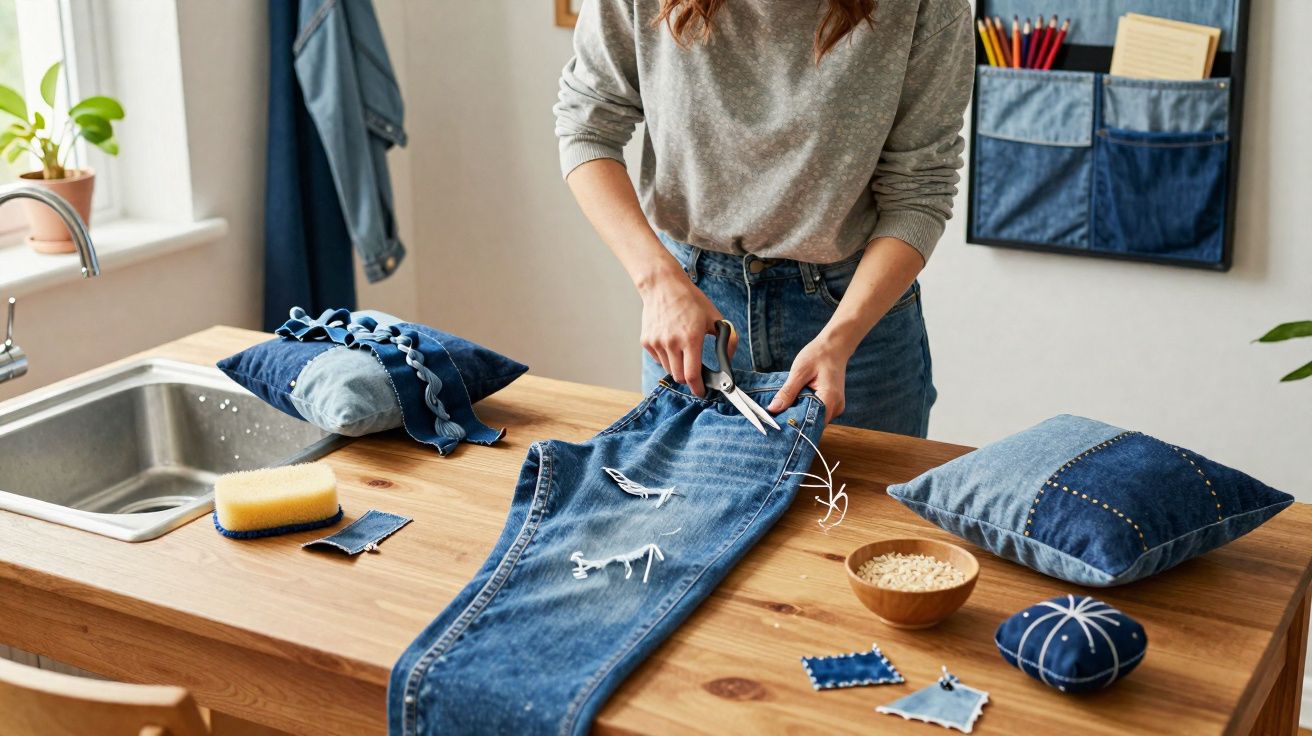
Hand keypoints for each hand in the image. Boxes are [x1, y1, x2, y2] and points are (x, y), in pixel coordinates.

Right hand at [639, 270, 731, 395]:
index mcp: (691, 338)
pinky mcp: (646, 341)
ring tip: (683, 350)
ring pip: (668, 370)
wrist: (663, 286)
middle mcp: (672, 343)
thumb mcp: (715, 318)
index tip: (702, 392)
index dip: (698, 388)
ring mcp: (657, 343)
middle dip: (689, 379)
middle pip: (679, 377)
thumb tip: (729, 359)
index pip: (692, 375)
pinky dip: (667, 358)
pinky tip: (671, 342)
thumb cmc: (690, 300)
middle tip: (696, 372)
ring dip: (678, 367)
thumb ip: (727, 340)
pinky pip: (659, 359)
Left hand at [767, 336, 852, 422]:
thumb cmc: (819, 355)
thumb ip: (788, 391)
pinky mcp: (832, 404)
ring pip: (814, 419)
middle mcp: (836, 407)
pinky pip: (818, 412)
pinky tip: (796, 402)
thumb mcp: (799, 371)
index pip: (810, 423)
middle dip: (795, 420)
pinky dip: (807, 409)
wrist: (834, 346)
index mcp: (829, 399)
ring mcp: (836, 407)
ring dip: (801, 414)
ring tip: (786, 407)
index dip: (793, 423)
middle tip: (777, 415)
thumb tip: (773, 409)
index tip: (777, 422)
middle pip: (812, 423)